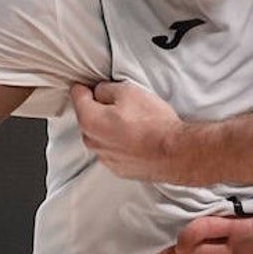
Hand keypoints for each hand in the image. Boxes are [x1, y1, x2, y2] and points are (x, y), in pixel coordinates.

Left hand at [70, 81, 186, 181]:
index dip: (87, 86)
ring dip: (111, 127)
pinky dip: (122, 143)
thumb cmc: (154, 123)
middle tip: (124, 103)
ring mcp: (105, 158)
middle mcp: (93, 142)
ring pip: (102, 135)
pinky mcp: (119, 169)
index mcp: (90, 120)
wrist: (175, 153)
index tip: (95, 84)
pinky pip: (114, 150)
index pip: (77, 95)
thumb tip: (100, 91)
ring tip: (135, 122)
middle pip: (89, 117)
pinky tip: (139, 137)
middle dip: (101, 108)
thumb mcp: (129, 91)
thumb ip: (106, 88)